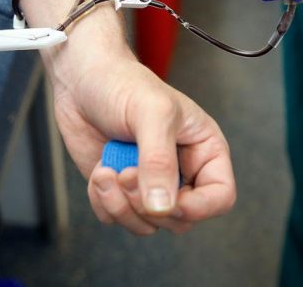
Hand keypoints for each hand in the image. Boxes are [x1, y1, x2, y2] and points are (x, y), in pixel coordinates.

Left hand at [48, 48, 235, 234]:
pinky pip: (117, 218)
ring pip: (147, 224)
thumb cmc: (123, 83)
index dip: (197, 207)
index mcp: (204, 150)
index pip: (220, 197)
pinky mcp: (120, 189)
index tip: (167, 200)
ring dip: (121, 206)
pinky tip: (99, 171)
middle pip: (181, 219)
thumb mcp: (152, 114)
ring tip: (107, 171)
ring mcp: (149, 182)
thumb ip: (159, 162)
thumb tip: (163, 208)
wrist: (82, 78)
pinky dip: (103, 202)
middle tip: (126, 173)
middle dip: (148, 205)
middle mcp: (181, 171)